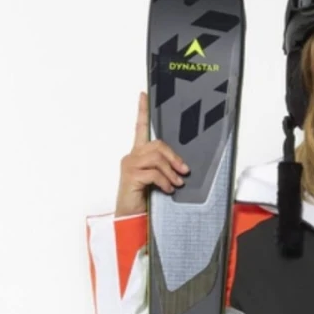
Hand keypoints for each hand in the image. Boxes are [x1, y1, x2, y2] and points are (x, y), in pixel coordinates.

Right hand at [114, 91, 189, 216]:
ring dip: (171, 172)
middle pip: (157, 145)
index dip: (142, 110)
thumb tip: (182, 168)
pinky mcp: (131, 176)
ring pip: (157, 158)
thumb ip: (163, 169)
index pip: (139, 128)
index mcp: (137, 155)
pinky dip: (164, 181)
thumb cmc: (144, 201)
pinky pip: (153, 173)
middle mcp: (131, 156)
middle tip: (184, 171)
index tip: (143, 94)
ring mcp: (130, 165)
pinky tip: (167, 190)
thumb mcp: (156, 182)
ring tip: (176, 184)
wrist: (130, 219)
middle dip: (174, 157)